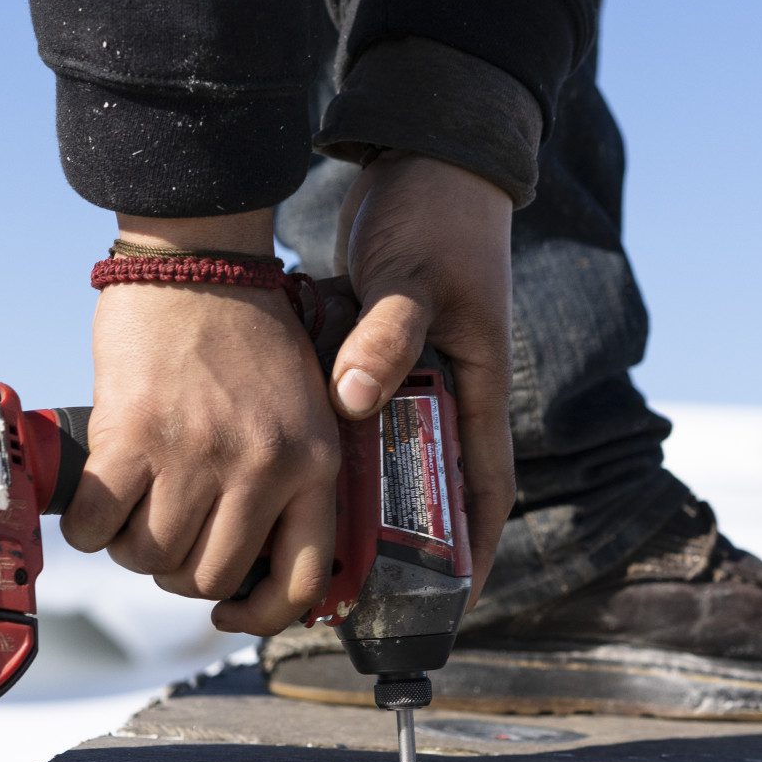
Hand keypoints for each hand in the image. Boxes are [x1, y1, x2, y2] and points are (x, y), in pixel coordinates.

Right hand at [65, 210, 338, 636]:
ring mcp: (197, 453)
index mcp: (313, 464)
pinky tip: (94, 501)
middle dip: (176, 570)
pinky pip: (97, 525)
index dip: (258, 618)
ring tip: (132, 508)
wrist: (198, 262)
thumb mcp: (306, 407)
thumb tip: (245, 559)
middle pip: (207, 578)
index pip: (298, 580)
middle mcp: (262, 467)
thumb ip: (288, 477)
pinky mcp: (134, 434)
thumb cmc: (248, 334)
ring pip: (149, 558)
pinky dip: (87, 526)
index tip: (227, 614)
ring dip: (130, 548)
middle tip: (164, 533)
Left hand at [331, 151, 515, 607]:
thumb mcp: (414, 273)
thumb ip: (387, 334)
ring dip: (347, 493)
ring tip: (294, 541)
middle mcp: (448, 392)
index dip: (471, 554)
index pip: (484, 492)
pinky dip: (323, 437)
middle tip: (340, 590)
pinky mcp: (376, 352)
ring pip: (382, 455)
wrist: (424, 153)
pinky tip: (277, 458)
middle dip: (392, 543)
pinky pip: (352, 414)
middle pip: (426, 488)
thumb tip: (354, 401)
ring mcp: (410, 374)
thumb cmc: (437, 212)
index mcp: (478, 386)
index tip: (446, 609)